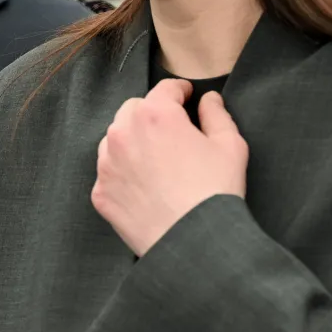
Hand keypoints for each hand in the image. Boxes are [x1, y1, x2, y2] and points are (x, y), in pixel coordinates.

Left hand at [92, 79, 248, 256]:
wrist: (192, 241)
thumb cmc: (215, 191)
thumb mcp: (230, 146)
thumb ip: (217, 115)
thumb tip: (209, 100)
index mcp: (155, 115)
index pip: (165, 89)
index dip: (179, 91)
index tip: (186, 96)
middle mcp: (123, 134)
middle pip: (133, 109)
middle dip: (152, 113)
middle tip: (172, 129)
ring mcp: (106, 164)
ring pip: (114, 138)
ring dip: (132, 140)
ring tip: (155, 158)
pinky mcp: (100, 192)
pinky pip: (109, 172)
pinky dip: (123, 172)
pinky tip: (144, 185)